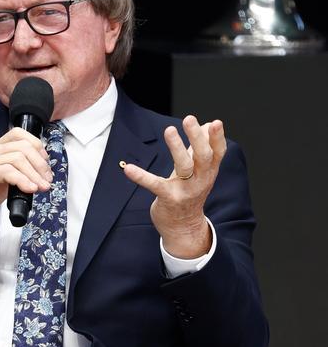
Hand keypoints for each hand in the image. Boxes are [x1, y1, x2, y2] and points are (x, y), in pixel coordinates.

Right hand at [0, 127, 51, 256]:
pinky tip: (29, 189)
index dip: (37, 147)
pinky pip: (7, 172)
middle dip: (40, 164)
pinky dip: (22, 180)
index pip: (19, 134)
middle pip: (23, 146)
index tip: (45, 165)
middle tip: (46, 180)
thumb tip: (40, 173)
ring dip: (34, 174)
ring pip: (18, 158)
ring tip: (41, 187)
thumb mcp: (3, 180)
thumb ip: (18, 172)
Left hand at [122, 115, 226, 258]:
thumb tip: (209, 125)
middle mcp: (200, 180)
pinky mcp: (167, 198)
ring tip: (169, 130)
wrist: (183, 227)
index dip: (217, 138)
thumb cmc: (190, 193)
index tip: (216, 122)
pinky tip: (128, 168)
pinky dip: (141, 176)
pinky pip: (154, 185)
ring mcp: (185, 190)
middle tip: (189, 119)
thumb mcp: (199, 171)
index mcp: (208, 172)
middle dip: (197, 137)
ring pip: (184, 166)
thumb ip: (202, 148)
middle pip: (203, 156)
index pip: (217, 153)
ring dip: (177, 148)